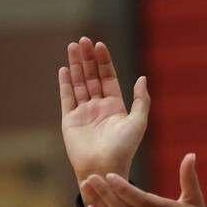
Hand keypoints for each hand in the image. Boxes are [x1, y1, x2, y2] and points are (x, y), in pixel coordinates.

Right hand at [60, 37, 148, 185]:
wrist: (104, 167)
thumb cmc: (124, 148)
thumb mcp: (138, 122)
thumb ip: (142, 100)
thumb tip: (143, 78)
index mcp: (116, 107)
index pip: (109, 78)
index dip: (104, 62)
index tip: (100, 45)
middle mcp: (99, 107)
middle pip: (92, 77)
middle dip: (88, 58)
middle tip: (84, 40)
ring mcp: (83, 112)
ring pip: (79, 83)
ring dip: (75, 65)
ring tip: (73, 46)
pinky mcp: (69, 119)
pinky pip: (67, 97)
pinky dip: (65, 83)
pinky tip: (64, 69)